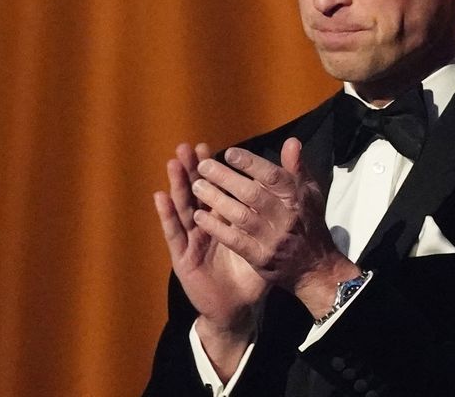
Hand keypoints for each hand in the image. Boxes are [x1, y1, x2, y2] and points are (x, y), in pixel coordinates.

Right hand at [153, 143, 267, 376]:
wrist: (238, 307)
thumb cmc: (251, 275)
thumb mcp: (267, 244)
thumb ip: (276, 220)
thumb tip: (294, 195)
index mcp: (226, 220)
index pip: (219, 190)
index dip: (215, 170)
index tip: (212, 147)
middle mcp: (206, 226)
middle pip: (198, 193)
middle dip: (193, 170)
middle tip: (189, 147)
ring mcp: (192, 240)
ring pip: (184, 208)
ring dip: (178, 185)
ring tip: (173, 162)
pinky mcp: (183, 256)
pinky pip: (174, 233)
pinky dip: (167, 215)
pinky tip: (160, 196)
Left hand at [190, 137, 358, 314]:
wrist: (314, 266)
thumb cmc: (308, 223)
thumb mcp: (310, 194)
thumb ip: (297, 169)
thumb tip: (291, 141)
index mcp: (298, 198)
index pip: (273, 176)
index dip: (250, 163)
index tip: (228, 153)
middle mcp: (286, 217)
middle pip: (252, 194)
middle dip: (225, 178)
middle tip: (202, 166)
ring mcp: (272, 239)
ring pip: (240, 216)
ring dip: (216, 200)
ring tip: (196, 186)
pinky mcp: (260, 258)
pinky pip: (234, 241)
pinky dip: (216, 228)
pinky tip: (199, 217)